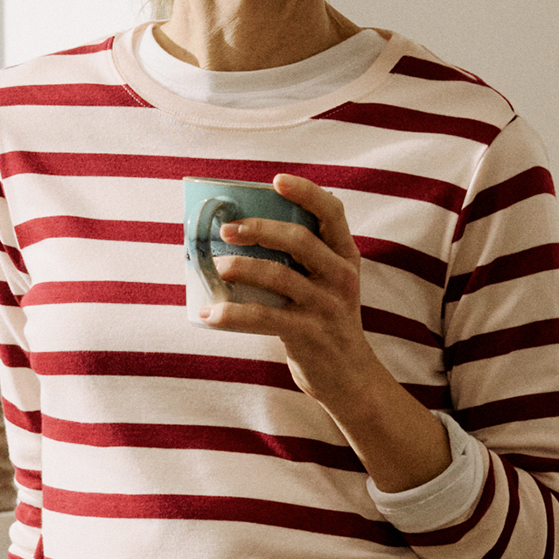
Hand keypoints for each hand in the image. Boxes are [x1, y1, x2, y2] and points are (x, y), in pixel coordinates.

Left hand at [208, 173, 380, 402]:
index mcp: (346, 257)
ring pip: (280, 276)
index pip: (333, 213)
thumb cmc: (327, 321)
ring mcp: (326, 306)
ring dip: (242, 267)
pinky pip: (263, 317)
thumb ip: (304, 259)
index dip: (306, 192)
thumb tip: (243, 232)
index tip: (276, 181)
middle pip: (300, 240)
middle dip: (259, 229)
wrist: (350, 377)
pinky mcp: (308, 334)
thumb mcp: (329, 284)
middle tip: (227, 229)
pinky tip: (209, 314)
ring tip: (217, 266)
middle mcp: (341, 277)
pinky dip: (231, 314)